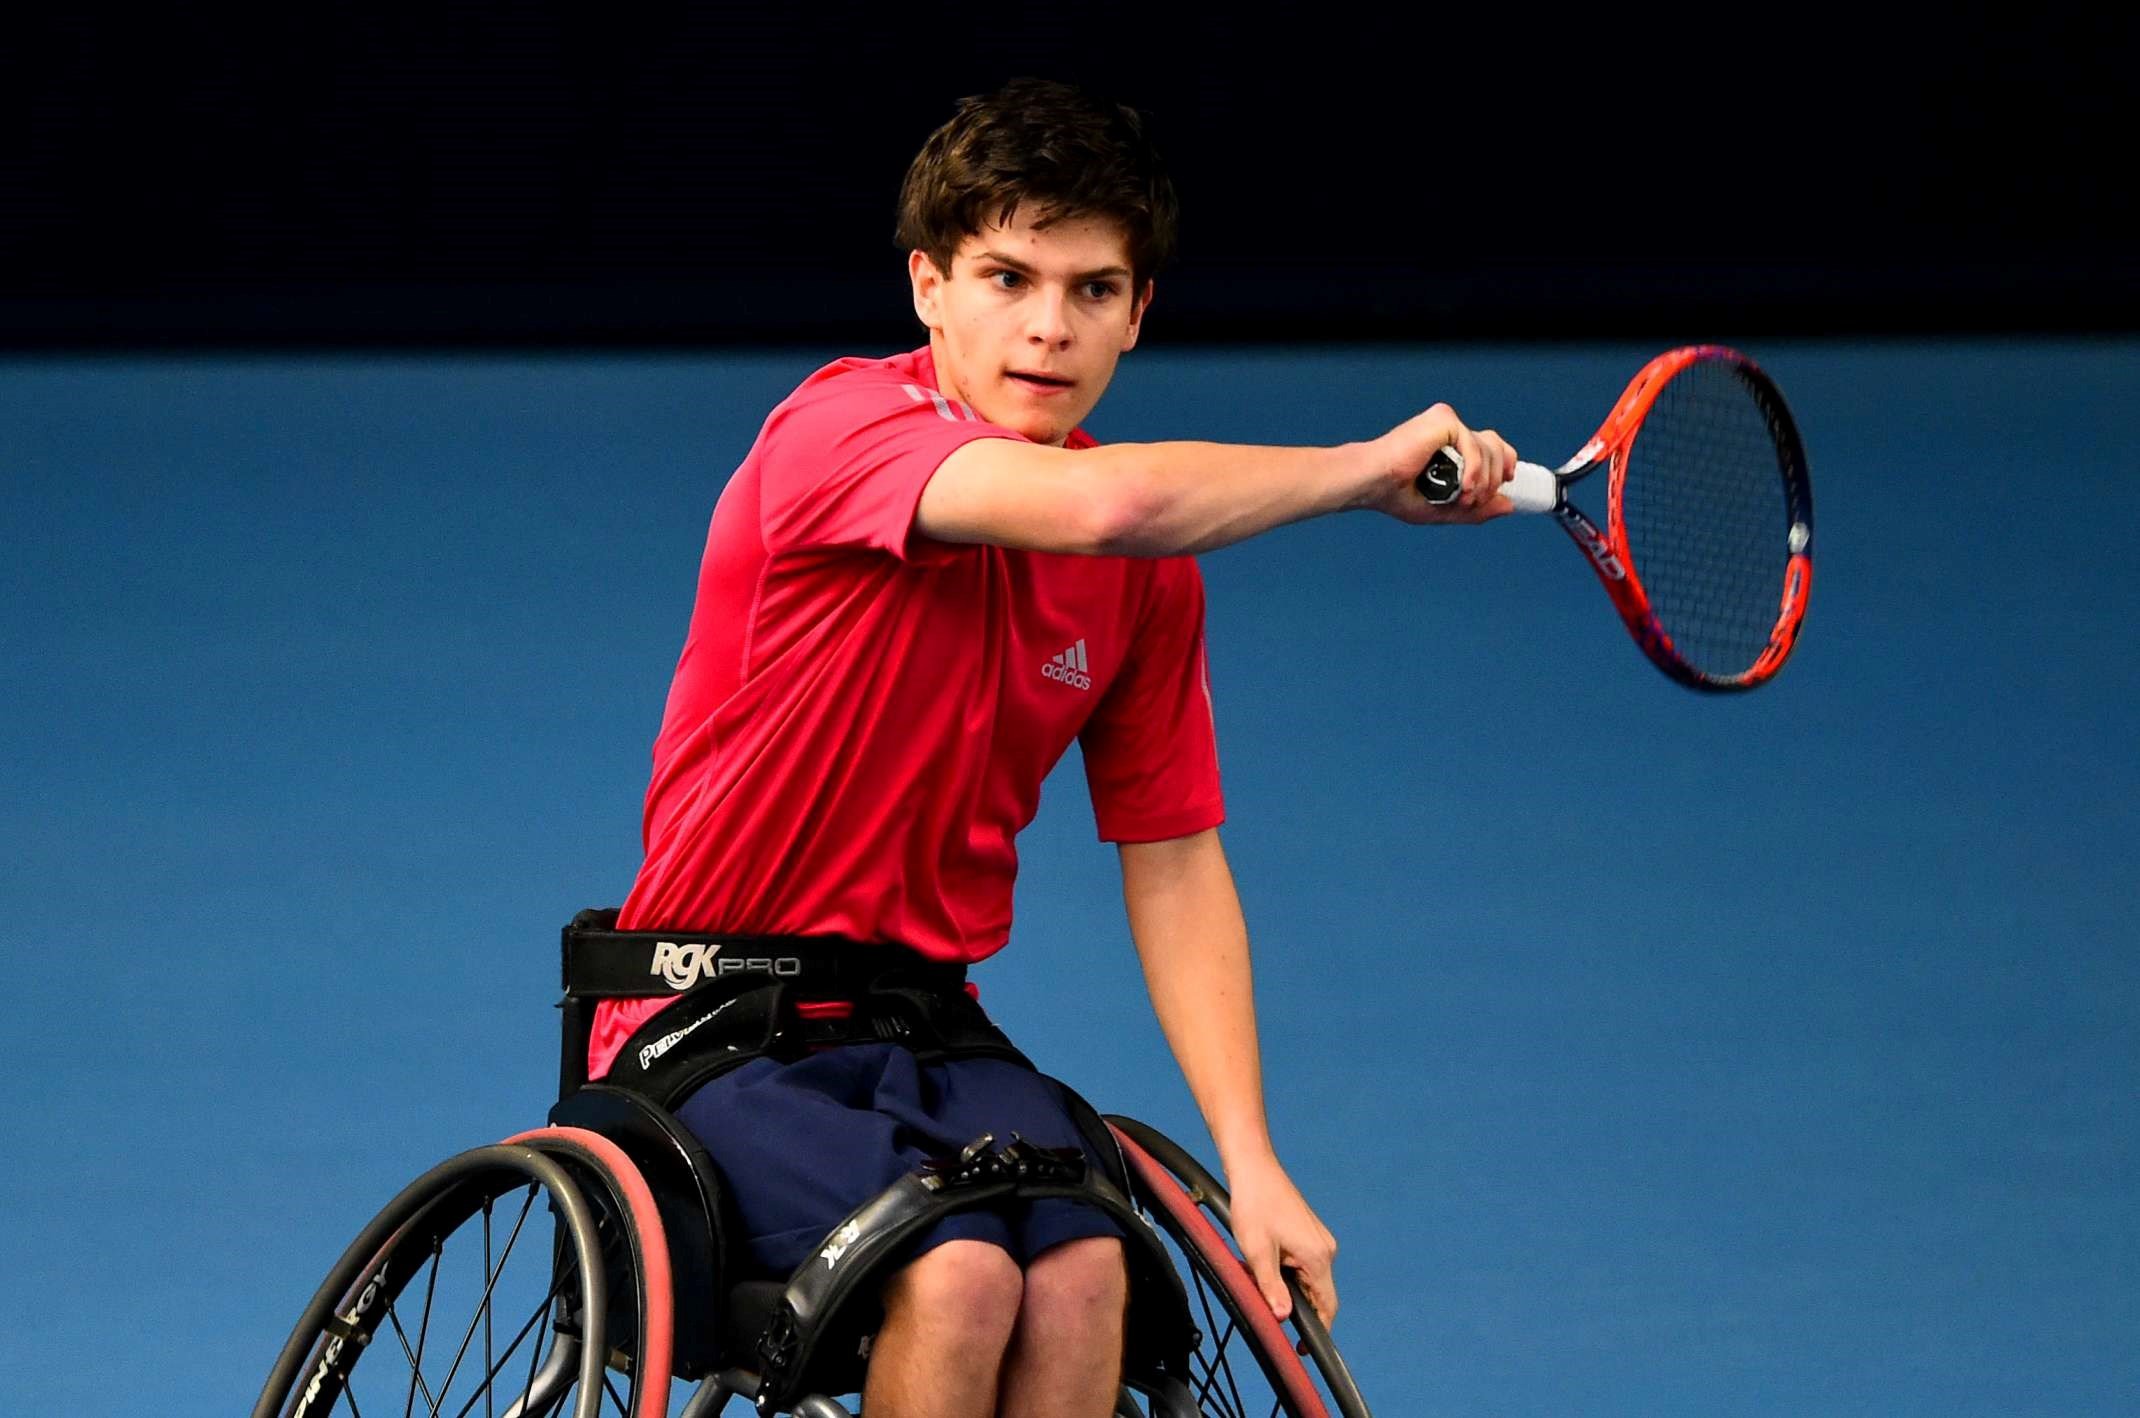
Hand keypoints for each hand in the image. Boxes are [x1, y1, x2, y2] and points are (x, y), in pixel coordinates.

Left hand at [1225, 1154, 1337, 1326]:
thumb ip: (1271, 1287)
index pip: (1326, 1307)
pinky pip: (1299, 1262)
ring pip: (1303, 1278)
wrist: (1254, 1168)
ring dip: (1281, 1284)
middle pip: (1315, 1294)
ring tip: (1252, 1270)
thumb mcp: (1257, 1251)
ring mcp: (1318, 1240)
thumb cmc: (1255, 1205)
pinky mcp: (1308, 1233)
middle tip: (1260, 1298)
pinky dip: (1281, 1268)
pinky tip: (1259, 1258)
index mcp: (1318, 1257)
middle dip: (1288, 1303)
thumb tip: (1282, 1318)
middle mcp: (1325, 1249)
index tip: (1301, 1347)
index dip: (1316, 1331)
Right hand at [1364, 403, 1517, 524]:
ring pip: (1489, 448)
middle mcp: (1450, 431)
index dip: (1505, 462)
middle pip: (1496, 446)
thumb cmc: (1395, 494)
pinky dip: (1474, 469)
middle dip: (1494, 478)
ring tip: (1465, 497)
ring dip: (1484, 479)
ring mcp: (1447, 424)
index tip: (1506, 482)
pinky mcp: (1443, 420)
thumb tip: (1508, 506)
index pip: (1492, 446)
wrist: (1372, 484)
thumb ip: (1476, 509)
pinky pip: (1474, 444)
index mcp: (1449, 447)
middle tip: (1475, 500)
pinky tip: (1464, 485)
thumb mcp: (1444, 510)